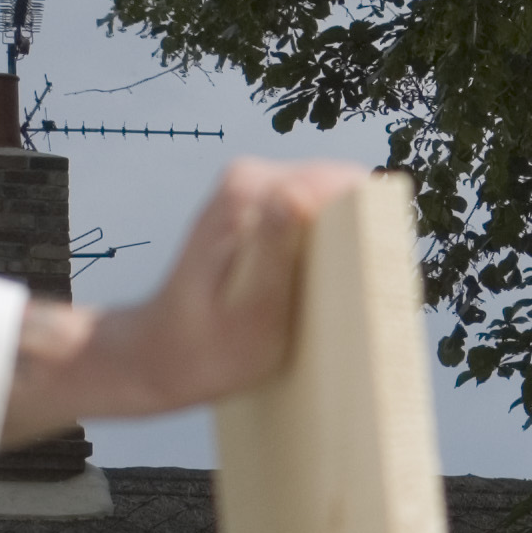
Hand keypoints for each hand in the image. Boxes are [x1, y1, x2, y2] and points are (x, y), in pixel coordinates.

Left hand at [0, 158, 367, 444]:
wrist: (161, 355)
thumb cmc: (211, 347)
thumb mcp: (253, 307)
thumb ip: (275, 245)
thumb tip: (300, 192)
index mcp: (253, 192)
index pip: (346, 183)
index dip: (370, 225)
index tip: (364, 275)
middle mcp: (251, 177)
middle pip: (343, 191)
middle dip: (359, 237)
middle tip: (343, 296)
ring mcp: (253, 189)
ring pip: (334, 203)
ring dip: (345, 248)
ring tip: (325, 297)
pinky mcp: (259, 207)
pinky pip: (316, 216)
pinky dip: (327, 251)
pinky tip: (311, 290)